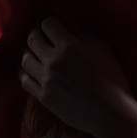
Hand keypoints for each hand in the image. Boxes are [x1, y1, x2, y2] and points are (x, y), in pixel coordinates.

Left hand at [20, 18, 136, 137]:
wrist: (109, 113)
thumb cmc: (111, 78)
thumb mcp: (102, 48)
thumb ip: (83, 35)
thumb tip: (68, 28)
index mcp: (68, 46)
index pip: (47, 24)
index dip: (51, 24)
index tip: (55, 28)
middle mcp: (53, 61)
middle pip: (32, 39)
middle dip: (37, 36)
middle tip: (43, 39)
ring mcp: (46, 80)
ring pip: (25, 60)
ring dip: (30, 54)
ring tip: (37, 55)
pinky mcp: (43, 97)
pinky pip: (25, 81)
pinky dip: (26, 73)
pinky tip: (33, 72)